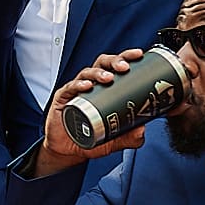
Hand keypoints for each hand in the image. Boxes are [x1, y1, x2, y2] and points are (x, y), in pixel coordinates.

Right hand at [31, 51, 154, 175]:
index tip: (138, 55)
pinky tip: (87, 87)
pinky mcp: (63, 98)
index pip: (116, 66)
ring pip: (87, 73)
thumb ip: (129, 136)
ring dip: (98, 73)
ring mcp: (76, 90)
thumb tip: (141, 131)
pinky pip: (70, 88)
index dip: (126, 58)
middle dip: (114, 61)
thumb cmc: (90, 137)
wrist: (68, 150)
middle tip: (124, 67)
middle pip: (102, 64)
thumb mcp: (114, 139)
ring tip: (108, 78)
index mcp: (105, 88)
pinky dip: (78, 85)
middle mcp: (91, 85)